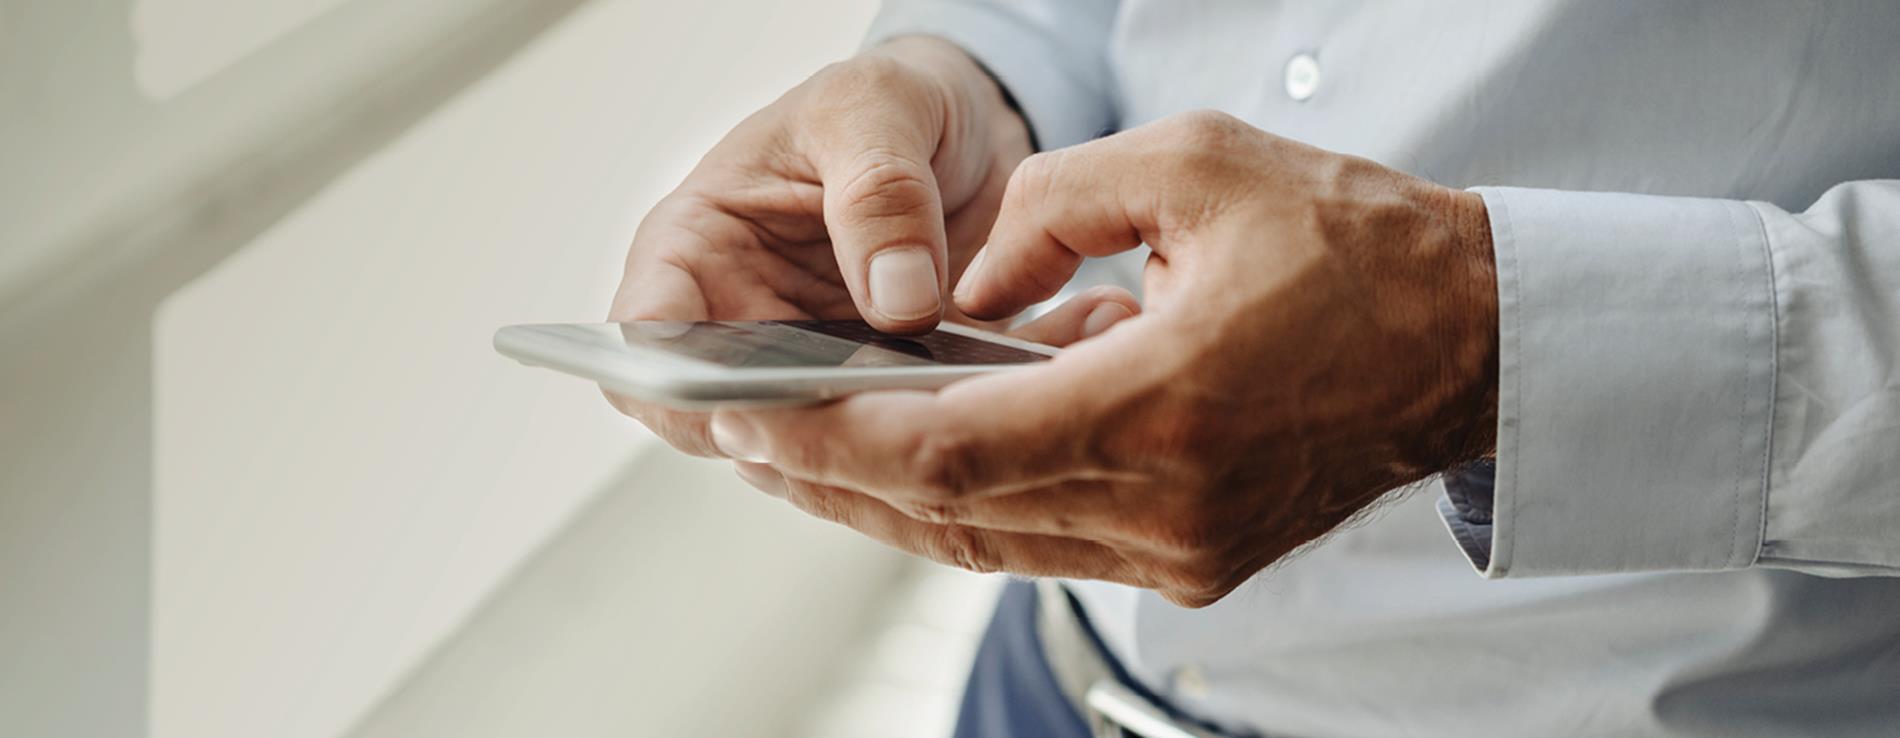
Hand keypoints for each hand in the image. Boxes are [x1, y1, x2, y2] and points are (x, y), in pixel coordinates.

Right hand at [604, 37, 1034, 455]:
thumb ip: (881, 194)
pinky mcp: (882, 393)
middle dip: (784, 434)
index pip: (640, 343)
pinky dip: (923, 438)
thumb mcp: (877, 109)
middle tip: (863, 418)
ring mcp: (810, 370)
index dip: (670, 386)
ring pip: (809, 449)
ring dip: (864, 446)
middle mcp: (740, 324)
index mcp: (698, 247)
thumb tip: (897, 305)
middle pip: (720, 421)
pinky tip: (970, 412)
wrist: (965, 129)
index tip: (742, 398)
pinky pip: (889, 443)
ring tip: (930, 412)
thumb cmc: (886, 104)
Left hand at [711, 111, 1498, 606]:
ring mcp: (1183, 553)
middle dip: (834, 472)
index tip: (748, 417)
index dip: (832, 439)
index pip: (946, 452)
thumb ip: (1049, 212)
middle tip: (744, 435)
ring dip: (889, 497)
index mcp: (1163, 408)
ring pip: (989, 541)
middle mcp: (1167, 508)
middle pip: (948, 513)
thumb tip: (954, 284)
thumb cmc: (1352, 246)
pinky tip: (916, 454)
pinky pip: (1046, 540)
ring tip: (805, 447)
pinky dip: (970, 501)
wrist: (1470, 344)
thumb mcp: (1194, 165)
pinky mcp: (1195, 563)